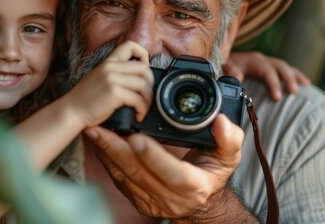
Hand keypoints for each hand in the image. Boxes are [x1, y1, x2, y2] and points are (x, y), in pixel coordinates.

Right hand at [64, 40, 153, 127]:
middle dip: (150, 84)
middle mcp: (110, 67)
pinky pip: (138, 99)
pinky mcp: (114, 93)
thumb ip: (115, 73)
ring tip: (142, 108)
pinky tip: (138, 115)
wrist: (71, 111)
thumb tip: (137, 77)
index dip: (143, 55)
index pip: (130, 45)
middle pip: (144, 68)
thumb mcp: (99, 77)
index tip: (144, 71)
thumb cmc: (85, 99)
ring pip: (144, 84)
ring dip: (148, 100)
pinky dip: (142, 109)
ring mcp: (112, 79)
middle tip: (145, 96)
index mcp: (108, 62)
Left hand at [84, 114, 243, 218]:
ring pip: (124, 176)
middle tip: (102, 129)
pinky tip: (97, 142)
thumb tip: (221, 122)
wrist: (201, 202)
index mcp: (195, 187)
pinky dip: (106, 158)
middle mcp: (171, 198)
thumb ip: (229, 139)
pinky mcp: (136, 197)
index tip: (137, 138)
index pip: (173, 174)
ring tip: (94, 130)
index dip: (154, 157)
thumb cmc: (212, 173)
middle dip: (118, 150)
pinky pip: (117, 178)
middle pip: (140, 174)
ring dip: (107, 152)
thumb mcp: (230, 157)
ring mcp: (151, 201)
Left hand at [223, 51, 309, 100]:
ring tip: (305, 87)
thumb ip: (229, 71)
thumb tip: (238, 76)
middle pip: (279, 66)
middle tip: (293, 92)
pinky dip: (296, 75)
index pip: (266, 70)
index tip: (277, 98)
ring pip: (285, 67)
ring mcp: (267, 62)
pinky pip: (286, 69)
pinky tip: (306, 84)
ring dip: (295, 76)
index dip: (273, 83)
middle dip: (288, 78)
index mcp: (252, 60)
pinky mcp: (270, 67)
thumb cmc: (224, 69)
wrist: (221, 63)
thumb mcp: (224, 68)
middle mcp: (262, 59)